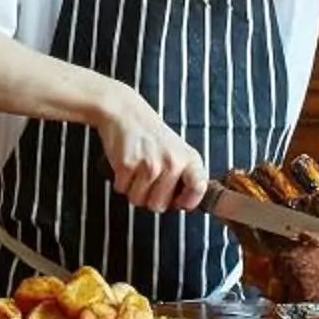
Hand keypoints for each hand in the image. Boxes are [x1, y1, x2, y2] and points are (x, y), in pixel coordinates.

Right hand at [91, 82, 208, 210]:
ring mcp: (150, 165)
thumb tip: (181, 205)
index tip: (177, 199)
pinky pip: (122, 190)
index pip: (198, 189)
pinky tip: (126, 164)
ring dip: (133, 190)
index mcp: (190, 160)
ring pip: (138, 201)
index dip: (186, 200)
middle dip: (149, 197)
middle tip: (147, 178)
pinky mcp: (128, 164)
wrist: (126, 112)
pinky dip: (120, 181)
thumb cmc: (152, 135)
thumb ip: (185, 177)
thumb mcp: (179, 151)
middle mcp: (173, 163)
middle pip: (159, 206)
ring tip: (136, 170)